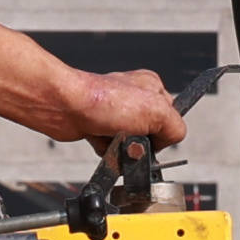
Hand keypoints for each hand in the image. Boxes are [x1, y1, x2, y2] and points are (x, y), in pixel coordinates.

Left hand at [35, 66, 186, 152]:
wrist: (64, 107)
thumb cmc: (102, 100)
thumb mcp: (156, 112)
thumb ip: (175, 128)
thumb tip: (170, 141)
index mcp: (152, 89)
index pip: (171, 120)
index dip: (162, 134)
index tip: (152, 137)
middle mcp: (134, 99)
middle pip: (150, 136)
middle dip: (140, 145)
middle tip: (129, 139)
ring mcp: (115, 114)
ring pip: (130, 146)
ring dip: (122, 150)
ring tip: (112, 138)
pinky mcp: (98, 127)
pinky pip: (111, 149)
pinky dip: (107, 151)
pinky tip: (100, 140)